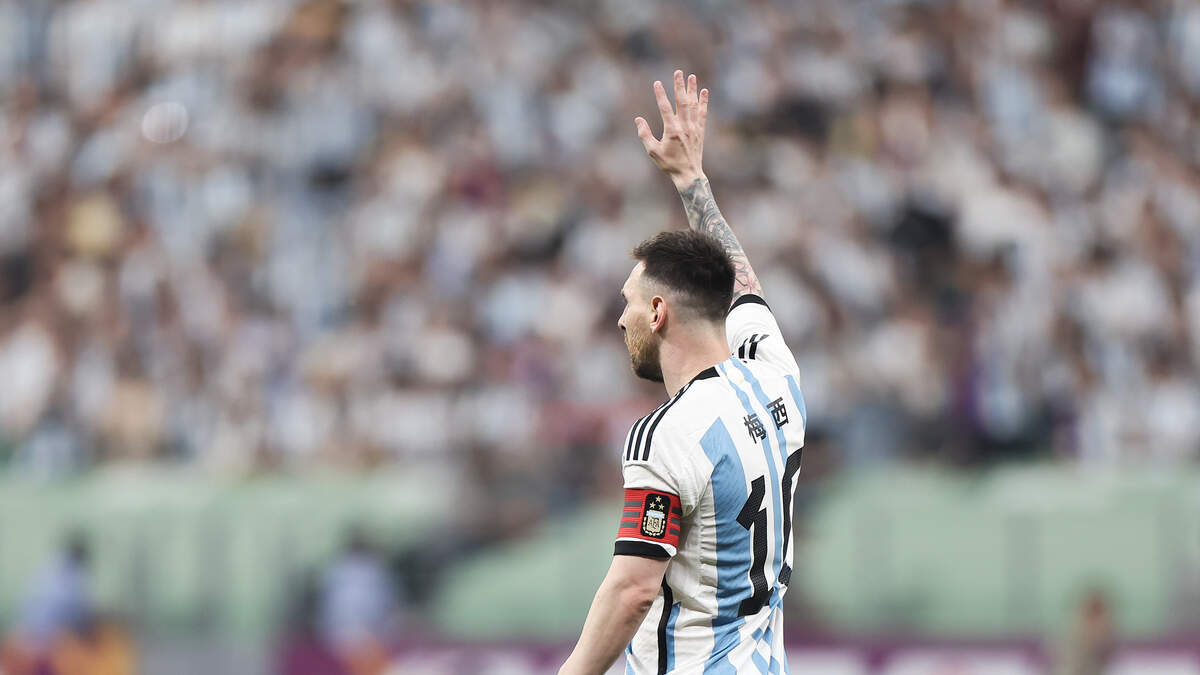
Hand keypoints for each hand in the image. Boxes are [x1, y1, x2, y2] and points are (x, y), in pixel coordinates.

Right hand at [635, 70, 708, 191]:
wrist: (689, 175)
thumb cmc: (669, 164)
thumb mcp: (653, 151)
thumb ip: (644, 135)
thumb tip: (638, 120)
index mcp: (672, 131)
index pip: (665, 108)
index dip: (660, 95)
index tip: (657, 83)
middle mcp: (685, 127)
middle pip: (682, 102)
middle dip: (679, 86)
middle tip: (678, 72)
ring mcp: (694, 128)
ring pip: (694, 105)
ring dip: (692, 90)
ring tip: (692, 76)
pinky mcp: (700, 131)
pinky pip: (703, 114)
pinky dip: (703, 102)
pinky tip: (704, 91)